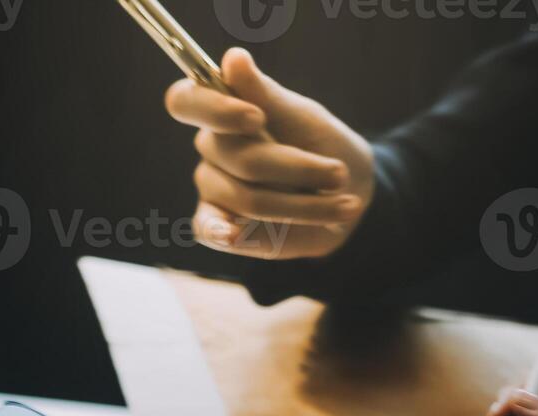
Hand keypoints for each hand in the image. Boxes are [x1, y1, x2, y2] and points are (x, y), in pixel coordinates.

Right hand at [166, 47, 374, 259]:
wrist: (350, 191)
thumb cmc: (322, 144)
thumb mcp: (304, 116)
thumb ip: (267, 94)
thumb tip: (233, 59)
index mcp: (221, 111)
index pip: (186, 102)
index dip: (215, 109)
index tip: (256, 118)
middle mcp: (211, 149)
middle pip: (239, 158)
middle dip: (297, 168)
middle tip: (339, 174)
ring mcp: (213, 189)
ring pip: (247, 200)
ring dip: (305, 207)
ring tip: (345, 205)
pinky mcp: (223, 228)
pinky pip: (210, 231)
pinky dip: (226, 234)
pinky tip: (236, 234)